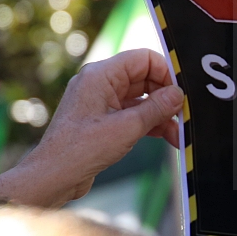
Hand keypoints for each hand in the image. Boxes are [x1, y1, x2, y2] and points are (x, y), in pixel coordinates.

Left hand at [0, 49, 183, 207]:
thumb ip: (157, 108)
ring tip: (177, 133)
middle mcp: (100, 83)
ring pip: (141, 99)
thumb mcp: (128, 127)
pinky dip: (150, 124)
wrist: (54, 176)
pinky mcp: (103, 120)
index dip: (166, 73)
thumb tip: (178, 94)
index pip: (143, 59)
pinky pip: (133, 114)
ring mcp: (101, 102)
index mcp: (100, 75)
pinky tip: (166, 137)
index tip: (181, 93)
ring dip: (161, 115)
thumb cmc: (81, 149)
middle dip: (166, 97)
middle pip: (144, 79)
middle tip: (182, 115)